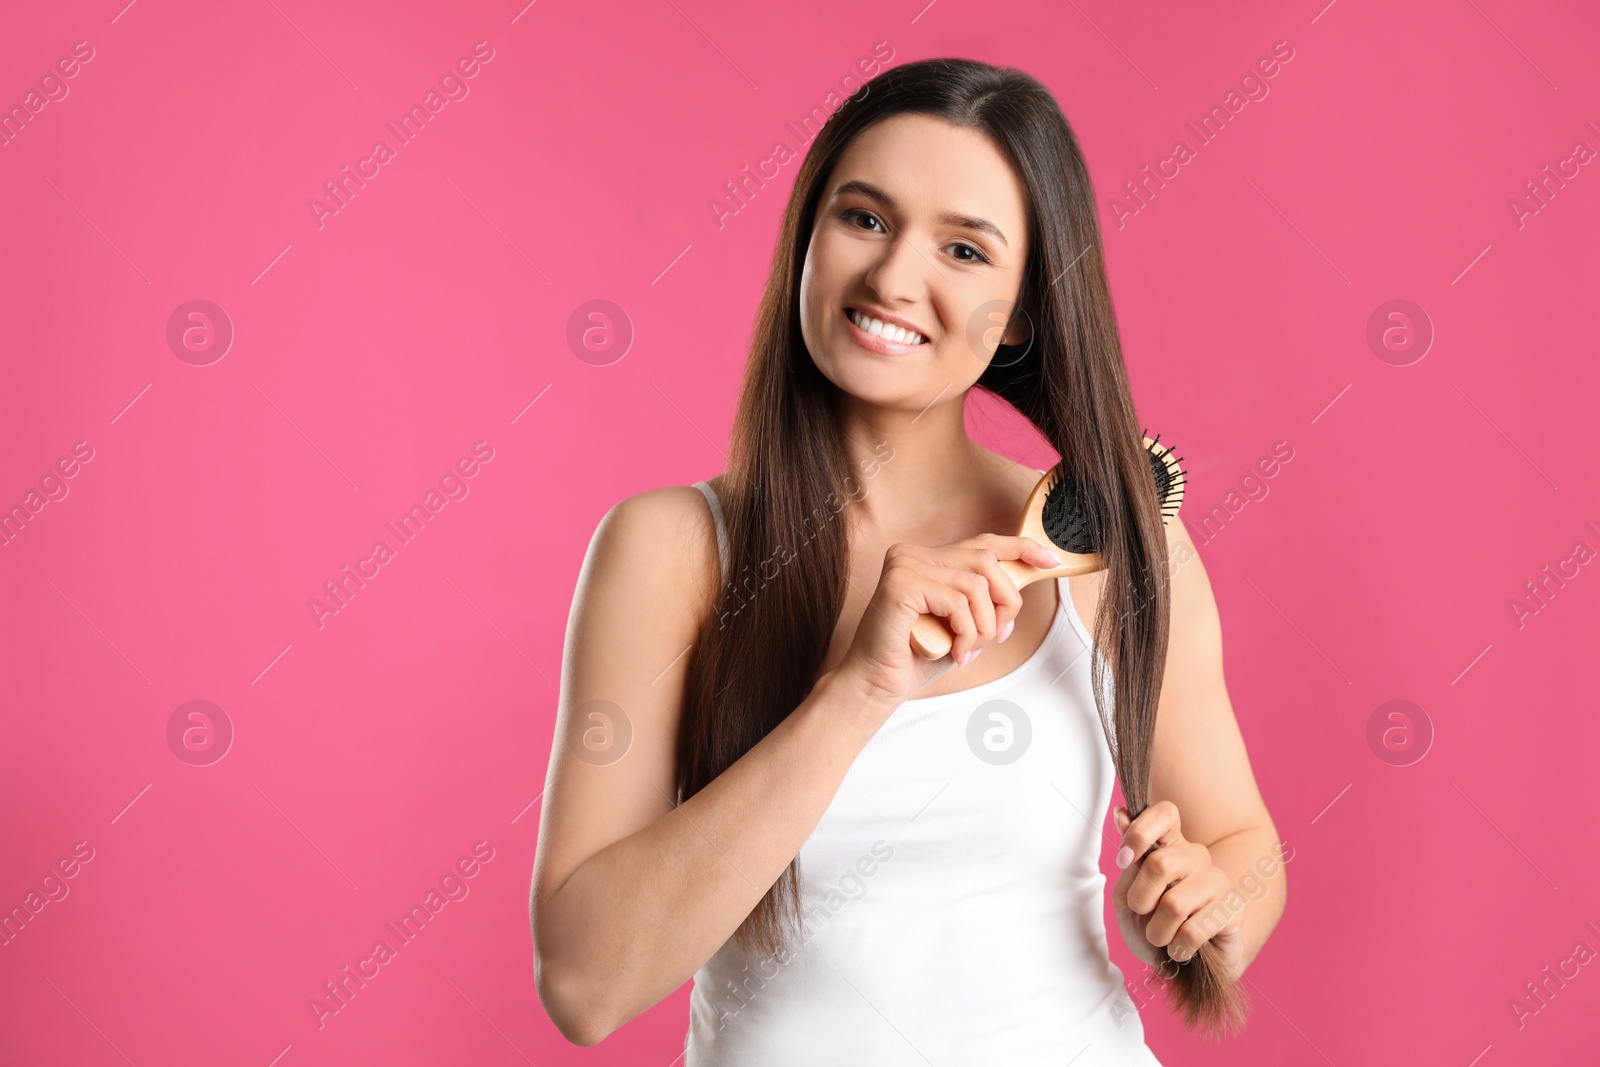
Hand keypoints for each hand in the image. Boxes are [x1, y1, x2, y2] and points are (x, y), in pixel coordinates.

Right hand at [837, 533, 1063, 709]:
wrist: (876, 683)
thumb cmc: (916, 656)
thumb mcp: (962, 626)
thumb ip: (985, 607)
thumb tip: (1013, 602)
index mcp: (927, 557)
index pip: (983, 542)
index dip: (1021, 549)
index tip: (1051, 561)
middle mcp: (913, 554)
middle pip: (987, 560)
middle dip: (1006, 600)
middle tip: (998, 634)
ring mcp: (904, 565)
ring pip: (976, 584)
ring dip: (984, 625)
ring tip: (969, 649)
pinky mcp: (900, 583)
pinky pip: (957, 602)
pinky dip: (966, 633)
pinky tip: (955, 652)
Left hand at [1110, 800, 1243, 980]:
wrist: (1184, 968)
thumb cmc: (1154, 927)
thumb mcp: (1128, 897)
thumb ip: (1129, 862)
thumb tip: (1121, 815)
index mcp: (1171, 846)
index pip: (1164, 813)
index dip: (1140, 831)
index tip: (1124, 859)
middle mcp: (1197, 858)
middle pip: (1160, 863)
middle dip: (1140, 899)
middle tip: (1144, 915)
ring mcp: (1218, 882)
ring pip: (1174, 903)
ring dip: (1157, 931)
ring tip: (1162, 937)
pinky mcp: (1232, 911)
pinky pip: (1192, 931)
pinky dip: (1177, 947)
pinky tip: (1181, 948)